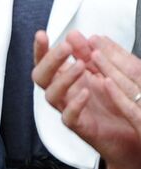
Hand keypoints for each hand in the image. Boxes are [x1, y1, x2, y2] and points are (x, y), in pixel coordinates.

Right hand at [35, 30, 140, 168]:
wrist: (128, 134)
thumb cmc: (113, 102)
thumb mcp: (102, 71)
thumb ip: (87, 54)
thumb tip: (74, 35)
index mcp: (66, 78)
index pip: (45, 62)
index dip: (40, 49)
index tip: (42, 35)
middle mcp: (63, 93)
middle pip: (41, 77)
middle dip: (51, 60)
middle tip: (66, 48)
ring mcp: (68, 109)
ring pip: (51, 95)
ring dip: (64, 79)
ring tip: (80, 66)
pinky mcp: (79, 126)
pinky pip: (69, 117)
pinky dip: (75, 104)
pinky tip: (85, 93)